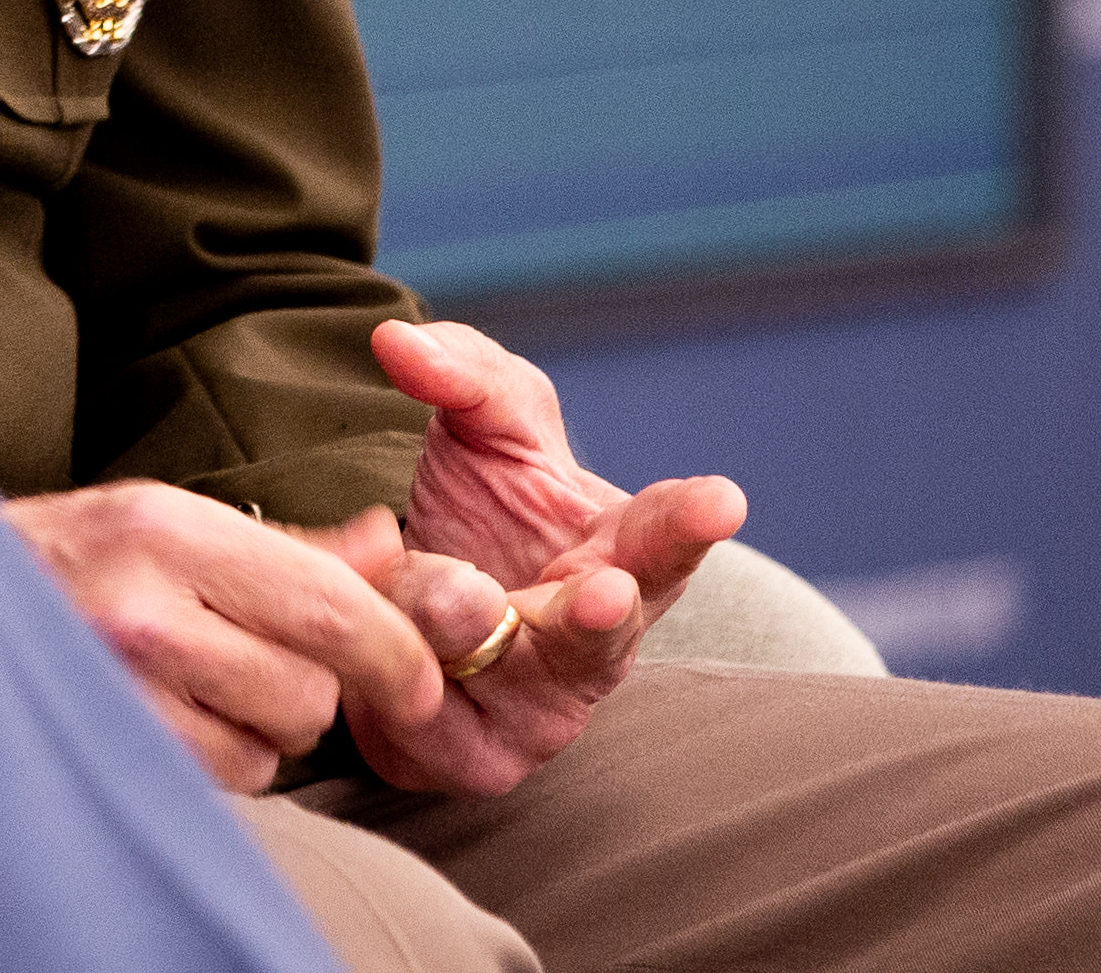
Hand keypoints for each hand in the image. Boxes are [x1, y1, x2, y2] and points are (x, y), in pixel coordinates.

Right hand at [0, 478, 444, 791]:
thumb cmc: (63, 563)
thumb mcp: (165, 524)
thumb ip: (289, 546)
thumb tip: (391, 545)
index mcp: (163, 527)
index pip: (325, 602)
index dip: (394, 651)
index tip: (420, 682)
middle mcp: (139, 608)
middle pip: (309, 691)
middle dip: (304, 690)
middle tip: (252, 662)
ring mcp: (116, 692)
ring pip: (269, 748)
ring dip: (256, 732)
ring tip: (195, 689)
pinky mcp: (109, 754)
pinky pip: (223, 785)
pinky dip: (215, 764)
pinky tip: (167, 721)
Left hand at [320, 321, 748, 796]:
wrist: (409, 611)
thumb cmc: (480, 510)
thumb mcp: (482, 427)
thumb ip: (459, 375)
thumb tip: (397, 342)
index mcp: (624, 554)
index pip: (667, 535)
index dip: (691, 521)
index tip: (720, 500)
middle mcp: (597, 644)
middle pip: (600, 635)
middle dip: (599, 618)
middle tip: (604, 592)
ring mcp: (543, 712)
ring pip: (496, 669)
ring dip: (458, 623)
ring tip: (450, 588)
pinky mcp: (476, 758)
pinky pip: (426, 712)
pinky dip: (394, 657)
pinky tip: (380, 622)